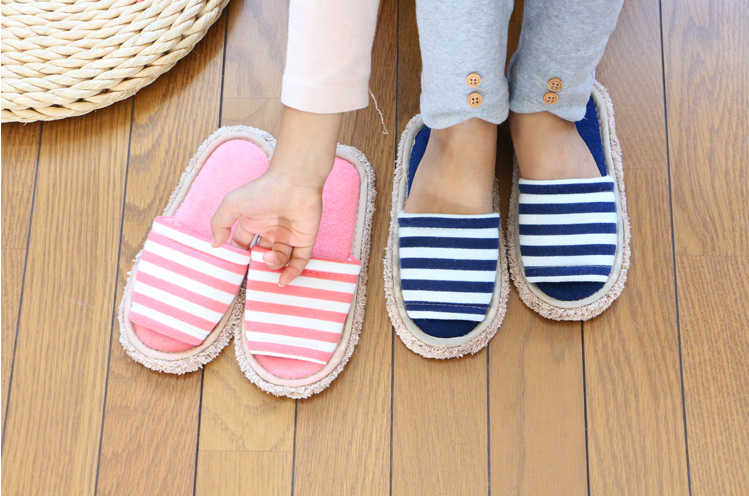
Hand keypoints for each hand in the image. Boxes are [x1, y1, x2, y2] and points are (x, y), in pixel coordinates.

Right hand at [210, 106, 342, 285]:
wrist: (294, 182)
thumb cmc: (263, 190)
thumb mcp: (233, 204)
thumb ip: (219, 223)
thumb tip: (214, 245)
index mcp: (253, 222)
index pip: (243, 246)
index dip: (240, 256)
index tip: (236, 266)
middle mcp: (271, 231)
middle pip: (262, 256)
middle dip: (258, 264)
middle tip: (255, 266)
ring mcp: (289, 236)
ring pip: (280, 260)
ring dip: (273, 264)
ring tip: (268, 257)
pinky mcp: (305, 239)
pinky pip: (300, 261)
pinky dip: (292, 273)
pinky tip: (283, 280)